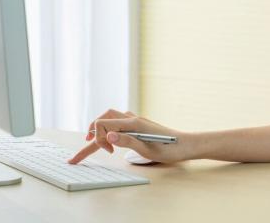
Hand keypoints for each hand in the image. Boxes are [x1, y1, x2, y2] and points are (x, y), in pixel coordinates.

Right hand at [67, 109, 190, 164]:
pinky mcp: (139, 124)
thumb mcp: (147, 149)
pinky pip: (119, 120)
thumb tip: (108, 137)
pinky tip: (109, 136)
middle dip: (91, 130)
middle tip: (84, 145)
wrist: (186, 145)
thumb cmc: (169, 149)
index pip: (103, 124)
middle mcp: (133, 119)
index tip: (110, 153)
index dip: (99, 139)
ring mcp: (136, 120)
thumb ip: (127, 142)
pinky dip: (109, 126)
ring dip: (99, 126)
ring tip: (91, 139)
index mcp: (133, 123)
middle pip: (104, 117)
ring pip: (111, 116)